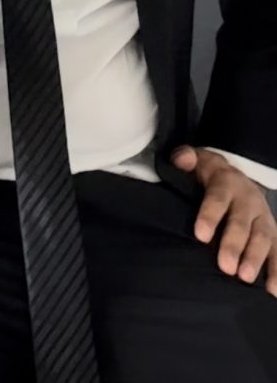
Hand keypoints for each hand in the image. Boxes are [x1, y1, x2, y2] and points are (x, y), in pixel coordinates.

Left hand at [171, 145, 276, 296]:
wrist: (238, 177)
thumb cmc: (209, 174)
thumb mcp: (197, 161)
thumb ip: (185, 159)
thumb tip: (182, 159)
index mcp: (227, 182)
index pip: (218, 198)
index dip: (210, 215)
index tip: (201, 235)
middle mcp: (248, 200)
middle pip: (242, 222)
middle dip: (234, 244)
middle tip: (225, 267)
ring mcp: (263, 218)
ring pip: (263, 238)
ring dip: (255, 258)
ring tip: (244, 278)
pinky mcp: (273, 234)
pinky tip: (273, 291)